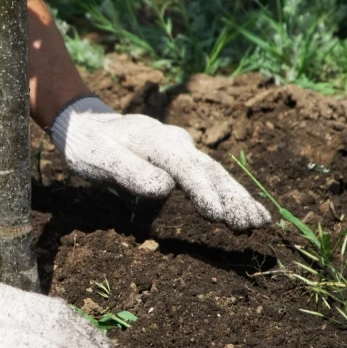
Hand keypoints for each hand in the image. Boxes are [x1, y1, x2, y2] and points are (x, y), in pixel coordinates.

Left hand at [48, 95, 270, 229]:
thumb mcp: (99, 158)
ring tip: (259, 222)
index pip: (185, 167)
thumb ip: (129, 171)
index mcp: (155, 140)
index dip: (202, 191)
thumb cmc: (89, 145)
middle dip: (232, 197)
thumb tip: (163, 188)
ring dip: (237, 198)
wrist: (87, 124)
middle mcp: (176, 142)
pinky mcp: (182, 160)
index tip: (217, 215)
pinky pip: (210, 178)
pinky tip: (247, 212)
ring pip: (216, 174)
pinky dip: (229, 195)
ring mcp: (182, 150)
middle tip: (250, 224)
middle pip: (210, 171)